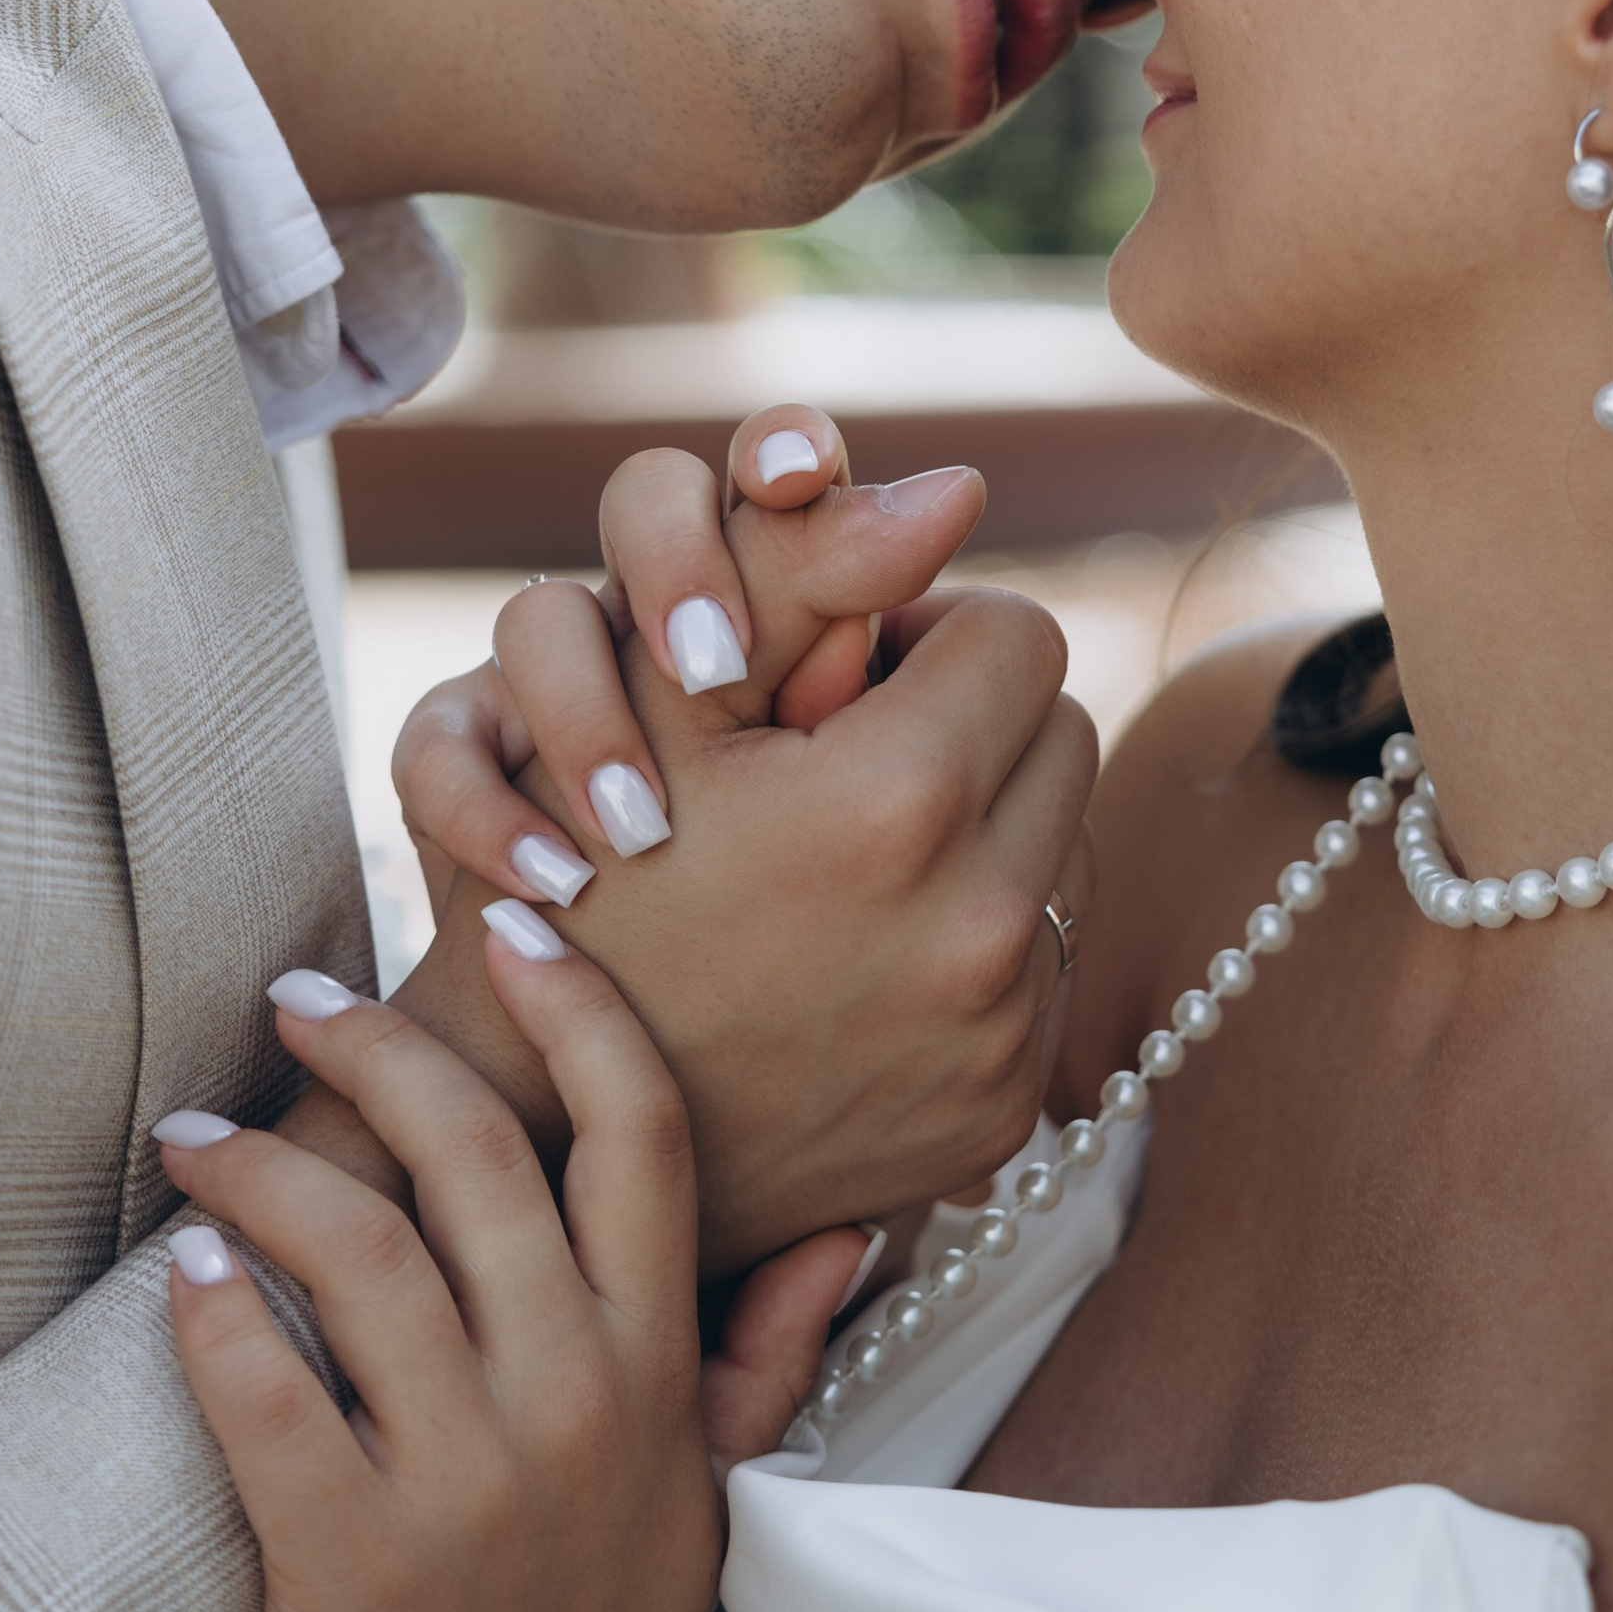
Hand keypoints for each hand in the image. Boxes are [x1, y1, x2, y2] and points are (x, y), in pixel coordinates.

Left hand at [159, 934, 841, 1611]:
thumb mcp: (712, 1498)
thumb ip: (768, 1350)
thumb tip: (856, 1220)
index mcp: (654, 1370)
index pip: (640, 1136)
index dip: (581, 1011)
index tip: (516, 924)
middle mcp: (572, 1404)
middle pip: (483, 1157)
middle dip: (383, 1045)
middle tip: (298, 993)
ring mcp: (464, 1484)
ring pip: (364, 1253)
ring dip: (268, 1165)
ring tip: (200, 1130)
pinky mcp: (349, 1563)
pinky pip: (272, 1395)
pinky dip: (217, 1313)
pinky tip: (184, 1266)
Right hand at [388, 422, 1096, 1273]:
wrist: (547, 1125)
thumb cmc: (585, 874)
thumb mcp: (667, 700)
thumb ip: (808, 570)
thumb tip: (960, 486)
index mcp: (901, 802)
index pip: (1017, 634)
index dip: (927, 630)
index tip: (846, 669)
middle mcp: (980, 926)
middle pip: (1062, 734)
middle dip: (972, 721)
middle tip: (857, 746)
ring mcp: (1002, 1032)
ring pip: (1065, 847)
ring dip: (986, 827)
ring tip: (860, 849)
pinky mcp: (1005, 1111)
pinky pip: (1049, 967)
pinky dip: (978, 938)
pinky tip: (869, 946)